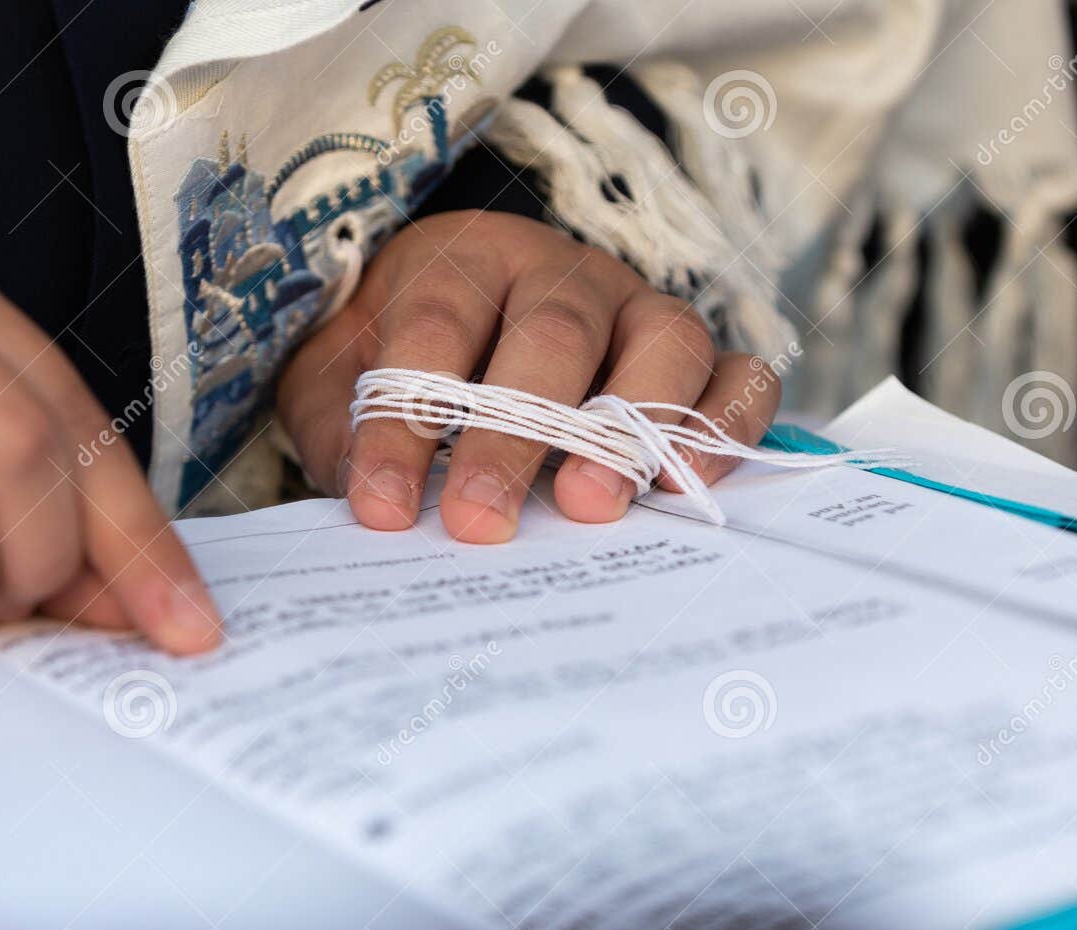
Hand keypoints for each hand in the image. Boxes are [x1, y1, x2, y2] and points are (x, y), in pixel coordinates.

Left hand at [277, 211, 780, 540]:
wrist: (466, 324)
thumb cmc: (397, 360)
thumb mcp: (337, 383)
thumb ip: (339, 430)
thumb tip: (373, 498)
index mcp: (463, 262)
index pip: (435, 329)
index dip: (405, 421)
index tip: (382, 510)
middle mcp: (561, 274)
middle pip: (551, 336)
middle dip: (514, 435)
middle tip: (480, 519)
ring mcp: (640, 310)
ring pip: (663, 342)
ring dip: (630, 427)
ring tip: (589, 506)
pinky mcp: (700, 359)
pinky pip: (739, 379)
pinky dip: (722, 430)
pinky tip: (684, 491)